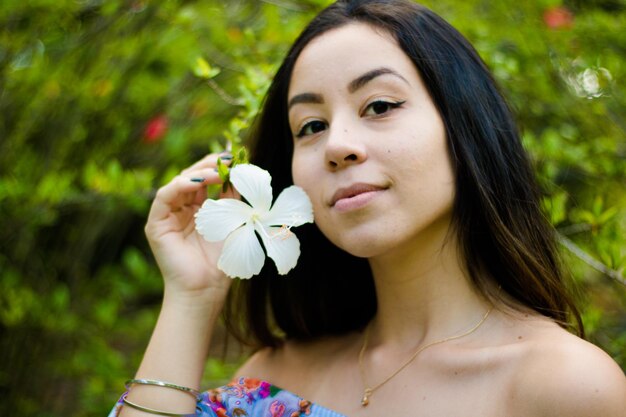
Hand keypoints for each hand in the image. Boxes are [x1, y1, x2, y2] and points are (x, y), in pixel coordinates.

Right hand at [145, 153, 233, 302]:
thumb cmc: (221, 261)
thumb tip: (241, 170)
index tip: (236, 157)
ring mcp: (168, 215)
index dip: (220, 167)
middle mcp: (183, 209)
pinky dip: (179, 185)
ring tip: (217, 171)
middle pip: (193, 177)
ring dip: (198, 173)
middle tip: (228, 159)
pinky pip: (164, 196)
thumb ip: (234, 198)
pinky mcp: (156, 224)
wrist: (206, 290)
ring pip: (179, 183)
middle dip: (210, 165)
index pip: (207, 180)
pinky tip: (197, 182)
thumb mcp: (233, 222)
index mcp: (200, 209)